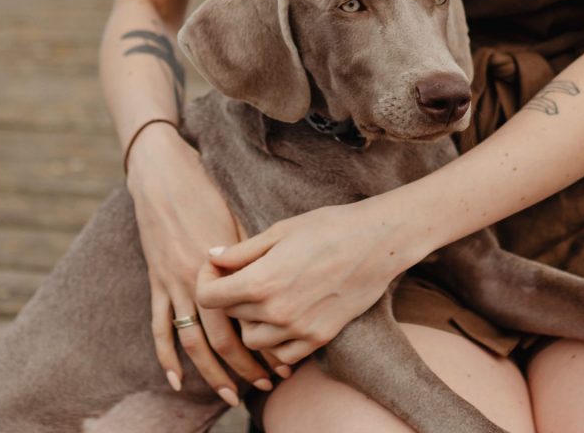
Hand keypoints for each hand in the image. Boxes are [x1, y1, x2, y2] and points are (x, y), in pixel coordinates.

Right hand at [126, 122, 273, 404]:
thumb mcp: (238, 222)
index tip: (285, 363)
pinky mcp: (156, 282)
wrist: (162, 176)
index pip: (246, 317)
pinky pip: (160, 327)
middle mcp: (197, 280)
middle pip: (222, 337)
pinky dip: (166, 357)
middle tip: (264, 385)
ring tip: (230, 394)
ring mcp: (172, 283)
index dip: (265, 344)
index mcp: (222, 266)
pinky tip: (176, 381)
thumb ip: (252, 256)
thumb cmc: (206, 193)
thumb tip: (273, 283)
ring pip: (192, 340)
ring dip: (211, 372)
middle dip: (245, 366)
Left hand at [195, 201, 405, 364]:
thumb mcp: (278, 232)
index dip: (207, 282)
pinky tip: (283, 319)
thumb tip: (211, 258)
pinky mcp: (318, 338)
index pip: (209, 298)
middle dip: (229, 298)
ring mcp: (298, 329)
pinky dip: (276, 342)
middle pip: (230, 317)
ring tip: (264, 298)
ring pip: (252, 341)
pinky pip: (282, 354)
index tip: (218, 270)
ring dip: (250, 323)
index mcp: (260, 281)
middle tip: (242, 277)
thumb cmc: (326, 228)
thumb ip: (240, 252)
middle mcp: (275, 311)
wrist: (376, 243)